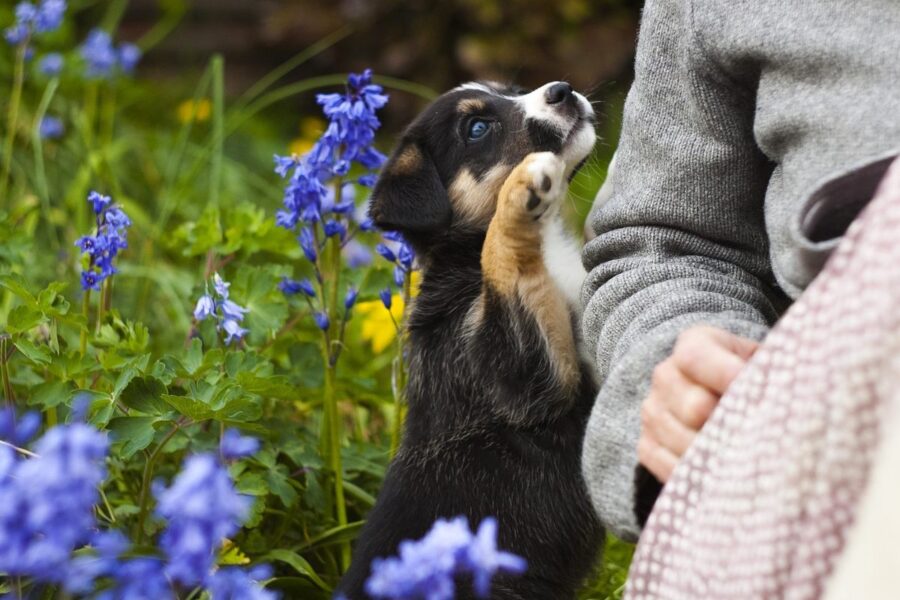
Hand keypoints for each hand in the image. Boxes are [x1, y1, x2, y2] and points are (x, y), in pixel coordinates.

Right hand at [637, 326, 758, 482]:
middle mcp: (665, 376)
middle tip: (764, 440)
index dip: (725, 375)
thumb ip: (771, 372)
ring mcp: (653, 412)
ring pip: (684, 442)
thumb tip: (787, 396)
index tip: (759, 394)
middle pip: (694, 407)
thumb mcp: (764, 362)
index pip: (695, 357)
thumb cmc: (753, 381)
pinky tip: (725, 477)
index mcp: (694, 345)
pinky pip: (669, 468)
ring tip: (749, 462)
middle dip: (731, 425)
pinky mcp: (647, 445)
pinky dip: (699, 477)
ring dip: (719, 456)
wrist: (722, 397)